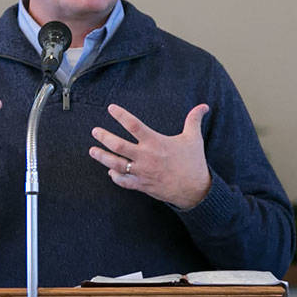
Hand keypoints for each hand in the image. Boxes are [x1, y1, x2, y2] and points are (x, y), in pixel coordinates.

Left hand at [89, 103, 211, 209]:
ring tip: (92, 151)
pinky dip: (116, 177)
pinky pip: (125, 182)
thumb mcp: (194, 139)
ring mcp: (142, 172)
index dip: (121, 115)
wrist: (195, 191)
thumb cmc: (194, 162)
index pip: (134, 125)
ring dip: (103, 157)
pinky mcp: (143, 186)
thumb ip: (194, 120)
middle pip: (119, 146)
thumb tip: (204, 106)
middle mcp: (146, 157)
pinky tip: (110, 173)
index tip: (110, 108)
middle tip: (94, 131)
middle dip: (104, 138)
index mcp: (156, 142)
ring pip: (117, 164)